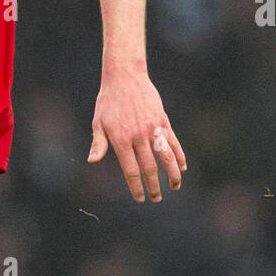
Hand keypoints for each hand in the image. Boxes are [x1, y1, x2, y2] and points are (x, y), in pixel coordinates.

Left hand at [88, 67, 186, 201]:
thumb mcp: (98, 122)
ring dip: (172, 174)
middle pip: (149, 167)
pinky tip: (182, 166)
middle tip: (156, 198)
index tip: (140, 198)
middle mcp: (138, 136)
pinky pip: (174, 141)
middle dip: (154, 186)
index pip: (131, 170)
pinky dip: (179, 155)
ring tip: (175, 187)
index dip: (136, 186)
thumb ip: (98, 143)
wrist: (125, 77)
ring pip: (166, 156)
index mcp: (121, 140)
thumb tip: (92, 160)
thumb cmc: (108, 101)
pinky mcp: (162, 120)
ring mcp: (152, 128)